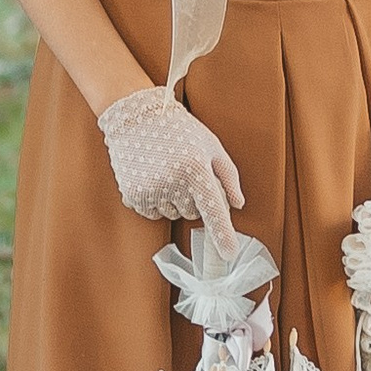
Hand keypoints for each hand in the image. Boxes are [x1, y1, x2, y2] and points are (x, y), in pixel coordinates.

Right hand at [99, 83, 243, 244]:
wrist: (136, 117)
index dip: (223, 234)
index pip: (213, 209)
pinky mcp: (133, 195)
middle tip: (186, 172)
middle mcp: (173, 182)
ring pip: (173, 214)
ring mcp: (151, 190)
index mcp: (196, 169)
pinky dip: (156, 200)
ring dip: (174, 200)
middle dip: (194, 199)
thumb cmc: (180, 130)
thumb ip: (228, 177)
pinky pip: (153, 212)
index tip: (229, 253)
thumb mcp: (211, 146)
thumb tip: (237, 205)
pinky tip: (152, 176)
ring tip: (167, 170)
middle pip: (193, 213)